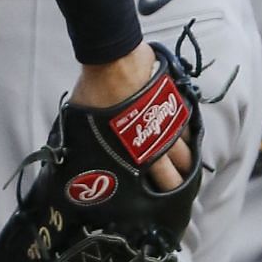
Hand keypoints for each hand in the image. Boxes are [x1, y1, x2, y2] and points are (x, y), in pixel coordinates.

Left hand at [71, 42, 193, 192]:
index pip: (158, 180)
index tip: (161, 200)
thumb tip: (73, 151)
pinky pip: (186, 124)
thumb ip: (89, 140)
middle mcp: (160, 141)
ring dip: (187, 159)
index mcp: (139, 152)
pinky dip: (188, 133)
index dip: (161, 191)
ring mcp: (170, 121)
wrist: (114, 60)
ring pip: (186, 148)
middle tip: (179, 191)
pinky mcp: (174, 103)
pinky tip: (188, 138)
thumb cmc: (97, 92)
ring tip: (187, 168)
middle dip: (178, 182)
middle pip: (177, 170)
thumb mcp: (85, 122)